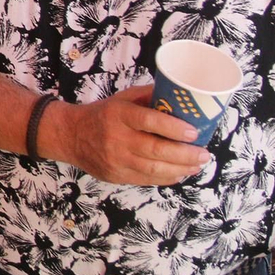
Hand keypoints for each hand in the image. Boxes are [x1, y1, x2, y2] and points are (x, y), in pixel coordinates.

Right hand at [61, 86, 209, 184]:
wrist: (70, 135)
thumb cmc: (102, 115)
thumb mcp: (122, 99)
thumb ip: (149, 96)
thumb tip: (181, 94)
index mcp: (119, 114)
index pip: (149, 121)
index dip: (173, 128)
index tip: (193, 132)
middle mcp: (117, 138)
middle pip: (155, 150)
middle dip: (185, 154)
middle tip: (204, 153)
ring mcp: (116, 160)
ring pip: (153, 169)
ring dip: (181, 168)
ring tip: (197, 164)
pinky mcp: (116, 175)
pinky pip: (146, 179)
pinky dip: (167, 178)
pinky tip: (180, 172)